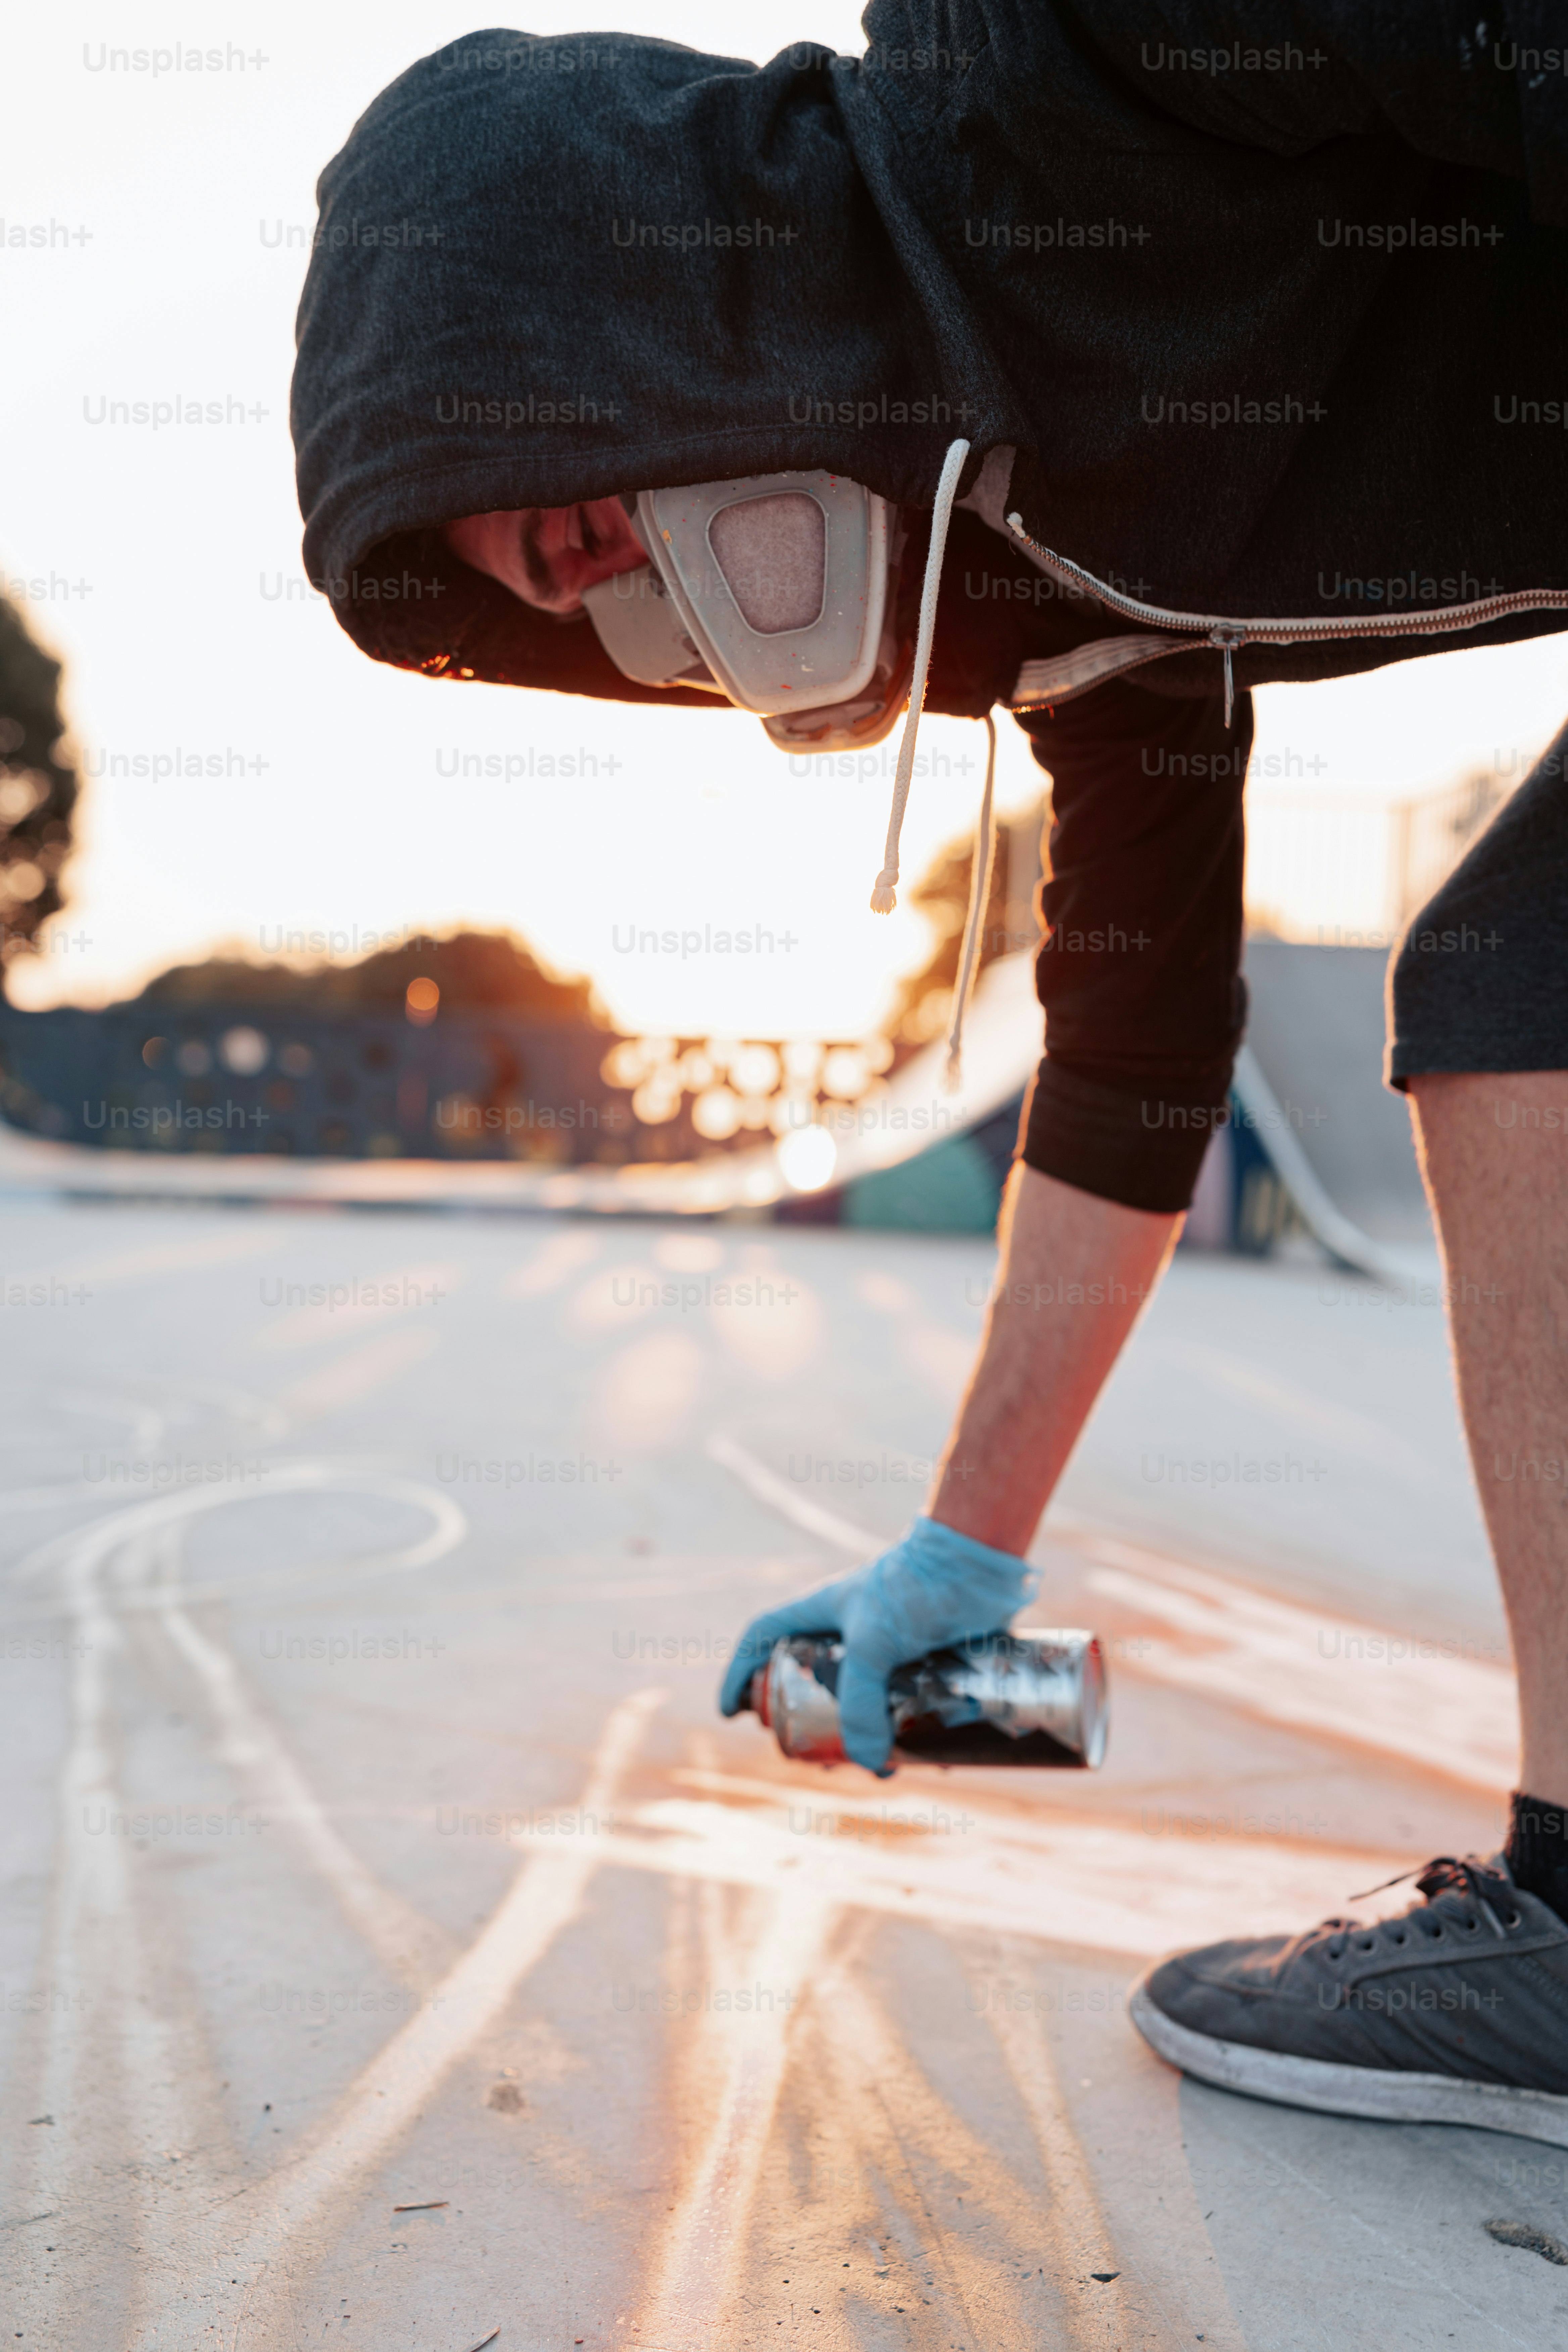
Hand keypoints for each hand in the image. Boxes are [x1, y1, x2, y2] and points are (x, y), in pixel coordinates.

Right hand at [717, 1517, 1036, 1774]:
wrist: (978, 1564)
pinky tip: (928, 1757)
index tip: (731, 1714)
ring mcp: (889, 1642)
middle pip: (810, 1678)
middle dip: (808, 1722)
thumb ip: (861, 1702)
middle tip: (817, 1759)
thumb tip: (869, 1762)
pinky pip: (911, 1700)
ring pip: (864, 1696)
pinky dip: (915, 1729)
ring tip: (877, 1767)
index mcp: (821, 1612)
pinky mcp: (926, 1655)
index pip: (762, 1637)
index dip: (739, 1673)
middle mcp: (850, 1628)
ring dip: (866, 1734)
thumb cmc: (914, 1587)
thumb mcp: (874, 1642)